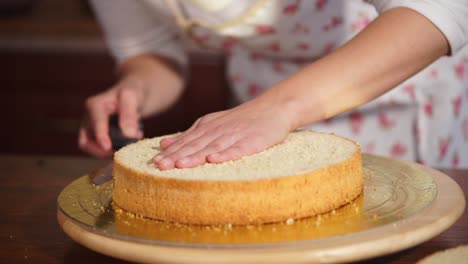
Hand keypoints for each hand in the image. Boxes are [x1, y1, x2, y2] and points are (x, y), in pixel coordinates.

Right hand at [78, 76, 143, 157]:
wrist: (134, 94)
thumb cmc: (132, 93)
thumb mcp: (132, 98)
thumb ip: (129, 115)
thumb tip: (128, 134)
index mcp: (94, 105)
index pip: (95, 123)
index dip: (100, 136)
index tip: (108, 147)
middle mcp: (88, 117)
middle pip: (86, 141)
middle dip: (102, 150)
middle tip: (123, 152)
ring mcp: (90, 128)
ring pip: (91, 149)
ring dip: (109, 152)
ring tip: (128, 145)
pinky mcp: (96, 136)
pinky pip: (100, 150)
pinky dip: (113, 150)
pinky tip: (127, 143)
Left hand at [152, 99, 294, 169]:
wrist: (272, 108)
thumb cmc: (241, 120)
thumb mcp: (212, 124)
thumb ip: (189, 135)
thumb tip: (163, 144)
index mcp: (207, 127)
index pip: (185, 141)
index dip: (170, 152)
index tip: (154, 163)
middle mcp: (218, 130)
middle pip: (195, 144)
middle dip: (176, 156)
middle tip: (160, 165)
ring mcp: (235, 135)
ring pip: (212, 147)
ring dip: (196, 156)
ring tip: (180, 165)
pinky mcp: (252, 141)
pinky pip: (237, 148)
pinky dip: (225, 154)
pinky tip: (214, 160)